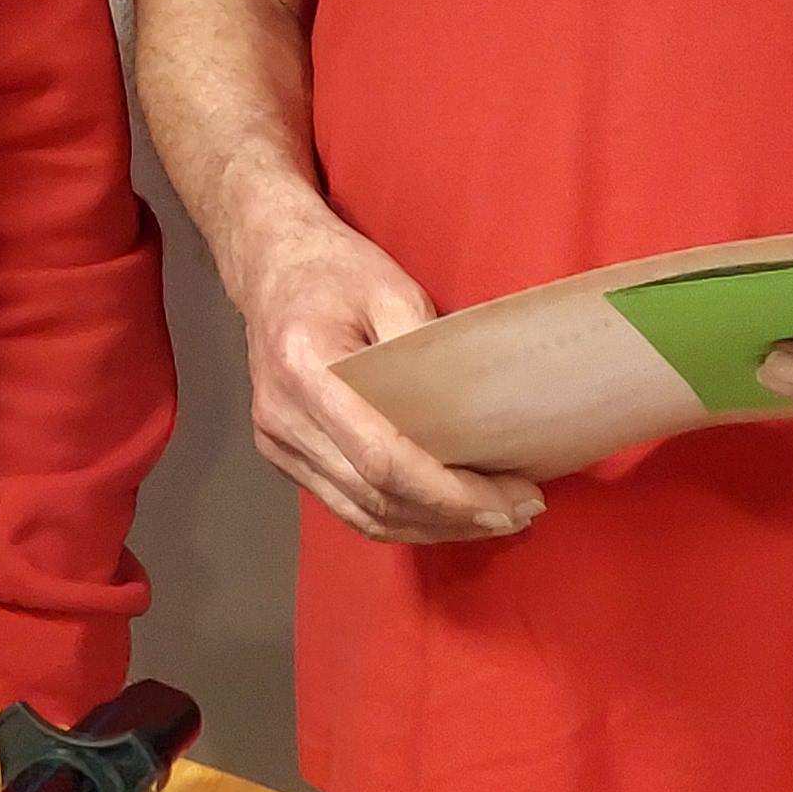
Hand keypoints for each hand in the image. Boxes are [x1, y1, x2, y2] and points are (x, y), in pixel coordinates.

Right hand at [225, 204, 543, 545]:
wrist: (273, 264)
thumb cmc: (333, 269)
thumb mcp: (392, 289)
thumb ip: (428, 351)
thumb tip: (481, 417)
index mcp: (305, 368)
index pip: (384, 459)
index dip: (452, 494)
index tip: (511, 499)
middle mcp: (283, 416)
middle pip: (377, 498)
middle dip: (456, 517)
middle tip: (519, 511)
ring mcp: (276, 441)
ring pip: (363, 516)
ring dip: (432, 527)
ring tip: (492, 518)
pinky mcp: (281, 453)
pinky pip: (346, 506)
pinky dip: (400, 517)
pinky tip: (443, 512)